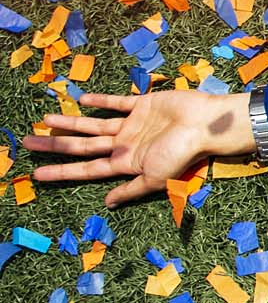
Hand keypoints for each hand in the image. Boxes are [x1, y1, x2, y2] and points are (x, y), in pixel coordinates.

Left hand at [21, 91, 254, 207]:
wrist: (205, 125)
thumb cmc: (183, 154)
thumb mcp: (156, 179)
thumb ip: (131, 190)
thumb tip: (107, 203)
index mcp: (126, 163)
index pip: (87, 169)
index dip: (61, 172)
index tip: (36, 175)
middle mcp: (125, 145)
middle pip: (82, 146)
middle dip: (55, 145)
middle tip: (28, 142)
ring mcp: (133, 125)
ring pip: (94, 125)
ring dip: (70, 123)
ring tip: (45, 120)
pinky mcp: (143, 105)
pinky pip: (118, 103)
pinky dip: (102, 100)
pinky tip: (83, 99)